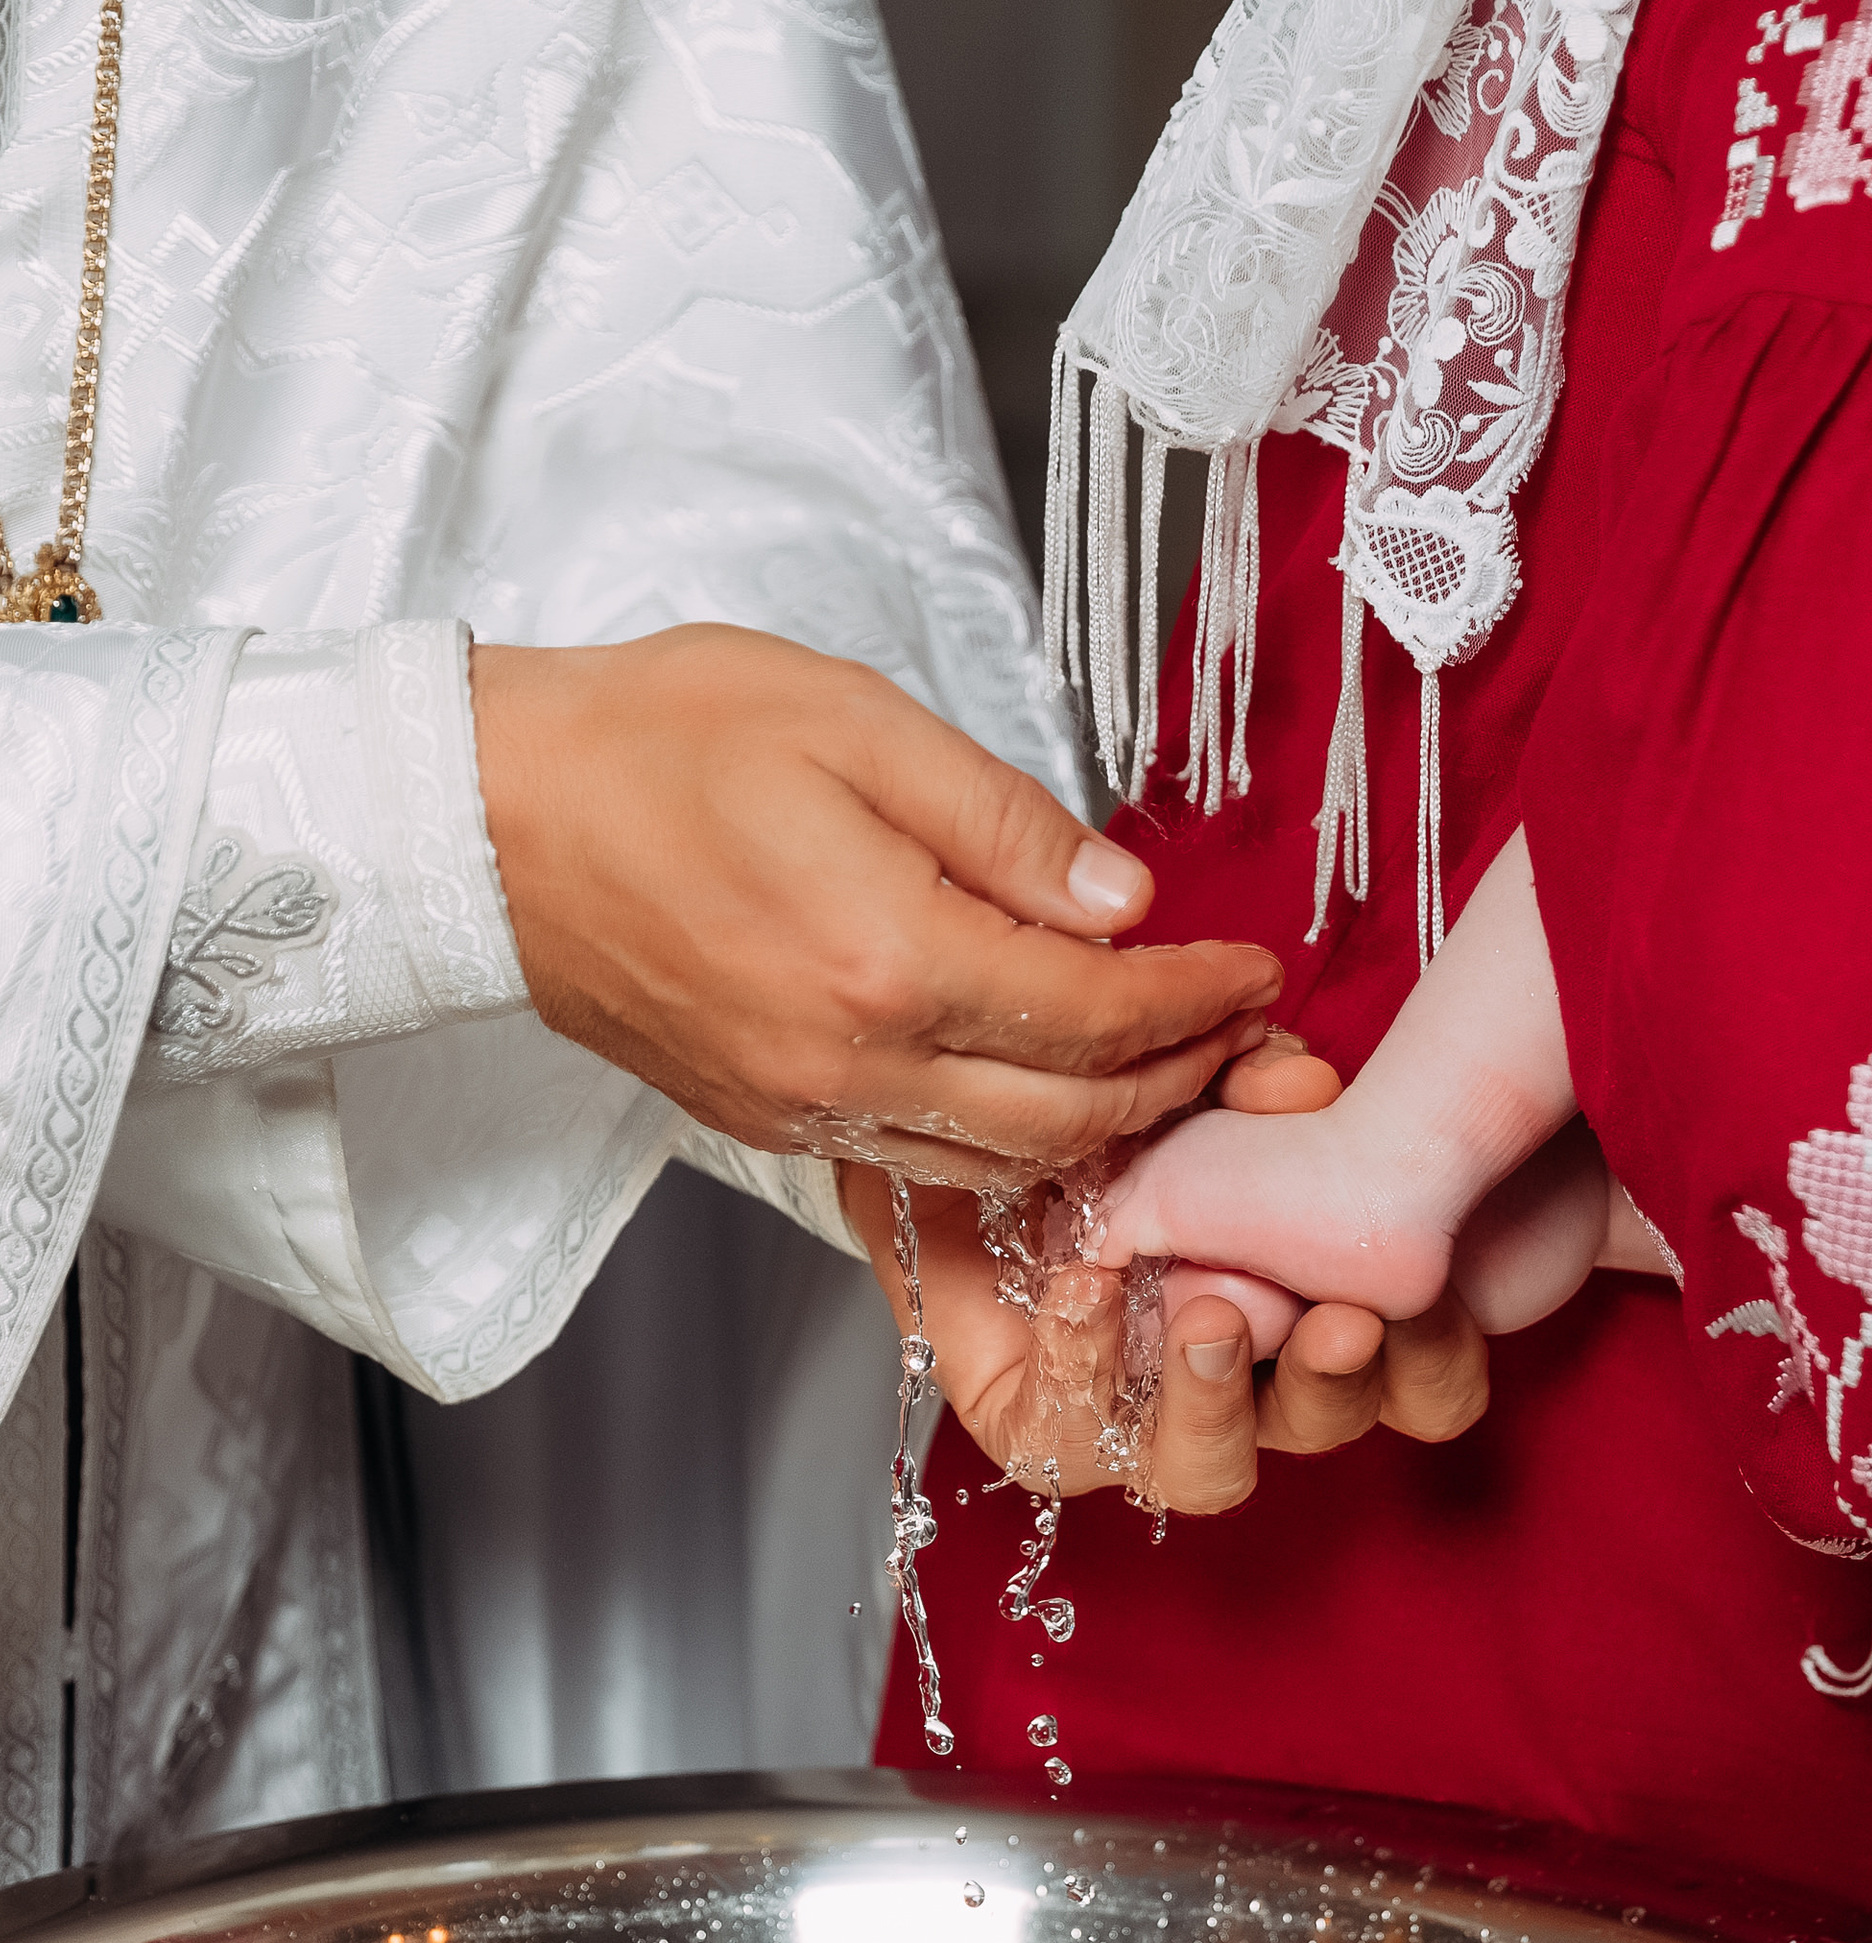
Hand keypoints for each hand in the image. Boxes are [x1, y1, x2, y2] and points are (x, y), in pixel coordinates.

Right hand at [472, 627, 1283, 1185]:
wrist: (489, 822)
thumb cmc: (659, 741)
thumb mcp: (853, 724)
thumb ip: (1004, 822)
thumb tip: (1123, 900)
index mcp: (888, 957)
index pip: (1099, 1013)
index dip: (1199, 998)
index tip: (1256, 967)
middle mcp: (854, 1061)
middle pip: (1075, 1116)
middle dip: (1180, 1078)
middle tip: (1239, 1027)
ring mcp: (808, 1107)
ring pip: (1009, 1161)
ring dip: (1110, 1126)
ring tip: (1170, 1062)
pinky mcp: (773, 1122)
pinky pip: (929, 1163)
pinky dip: (1016, 1143)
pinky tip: (1053, 1092)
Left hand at [836, 1043, 1487, 1515]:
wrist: (962, 1142)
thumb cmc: (1113, 1124)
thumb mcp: (1199, 1077)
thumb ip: (1260, 1079)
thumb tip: (1304, 1079)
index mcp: (1321, 1316)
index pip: (1426, 1379)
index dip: (1437, 1349)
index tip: (1423, 1284)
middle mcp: (1250, 1391)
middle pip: (1333, 1429)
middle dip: (1340, 1380)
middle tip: (1338, 1322)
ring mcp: (1148, 1429)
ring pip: (1212, 1473)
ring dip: (1216, 1400)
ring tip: (1203, 1316)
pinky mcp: (1046, 1438)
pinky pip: (1075, 1436)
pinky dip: (1087, 1360)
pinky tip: (1083, 1290)